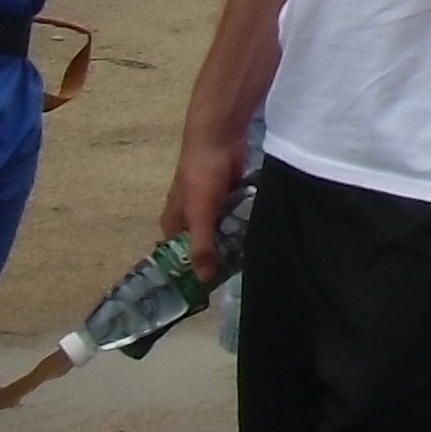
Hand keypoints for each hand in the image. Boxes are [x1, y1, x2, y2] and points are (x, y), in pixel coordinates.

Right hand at [163, 116, 248, 277]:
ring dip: (231, 243)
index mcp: (173, 221)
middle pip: (201, 245)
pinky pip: (235, 218)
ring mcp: (210, 206)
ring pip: (220, 232)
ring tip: (250, 265)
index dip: (188, 272)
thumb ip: (201, 246)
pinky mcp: (229, 196)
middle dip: (215, 259)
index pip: (176, 255)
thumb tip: (203, 280)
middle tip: (234, 281)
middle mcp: (189, 216)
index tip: (206, 294)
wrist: (219, 137)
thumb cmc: (201, 175)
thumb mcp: (199, 215)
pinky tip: (257, 240)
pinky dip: (242, 226)